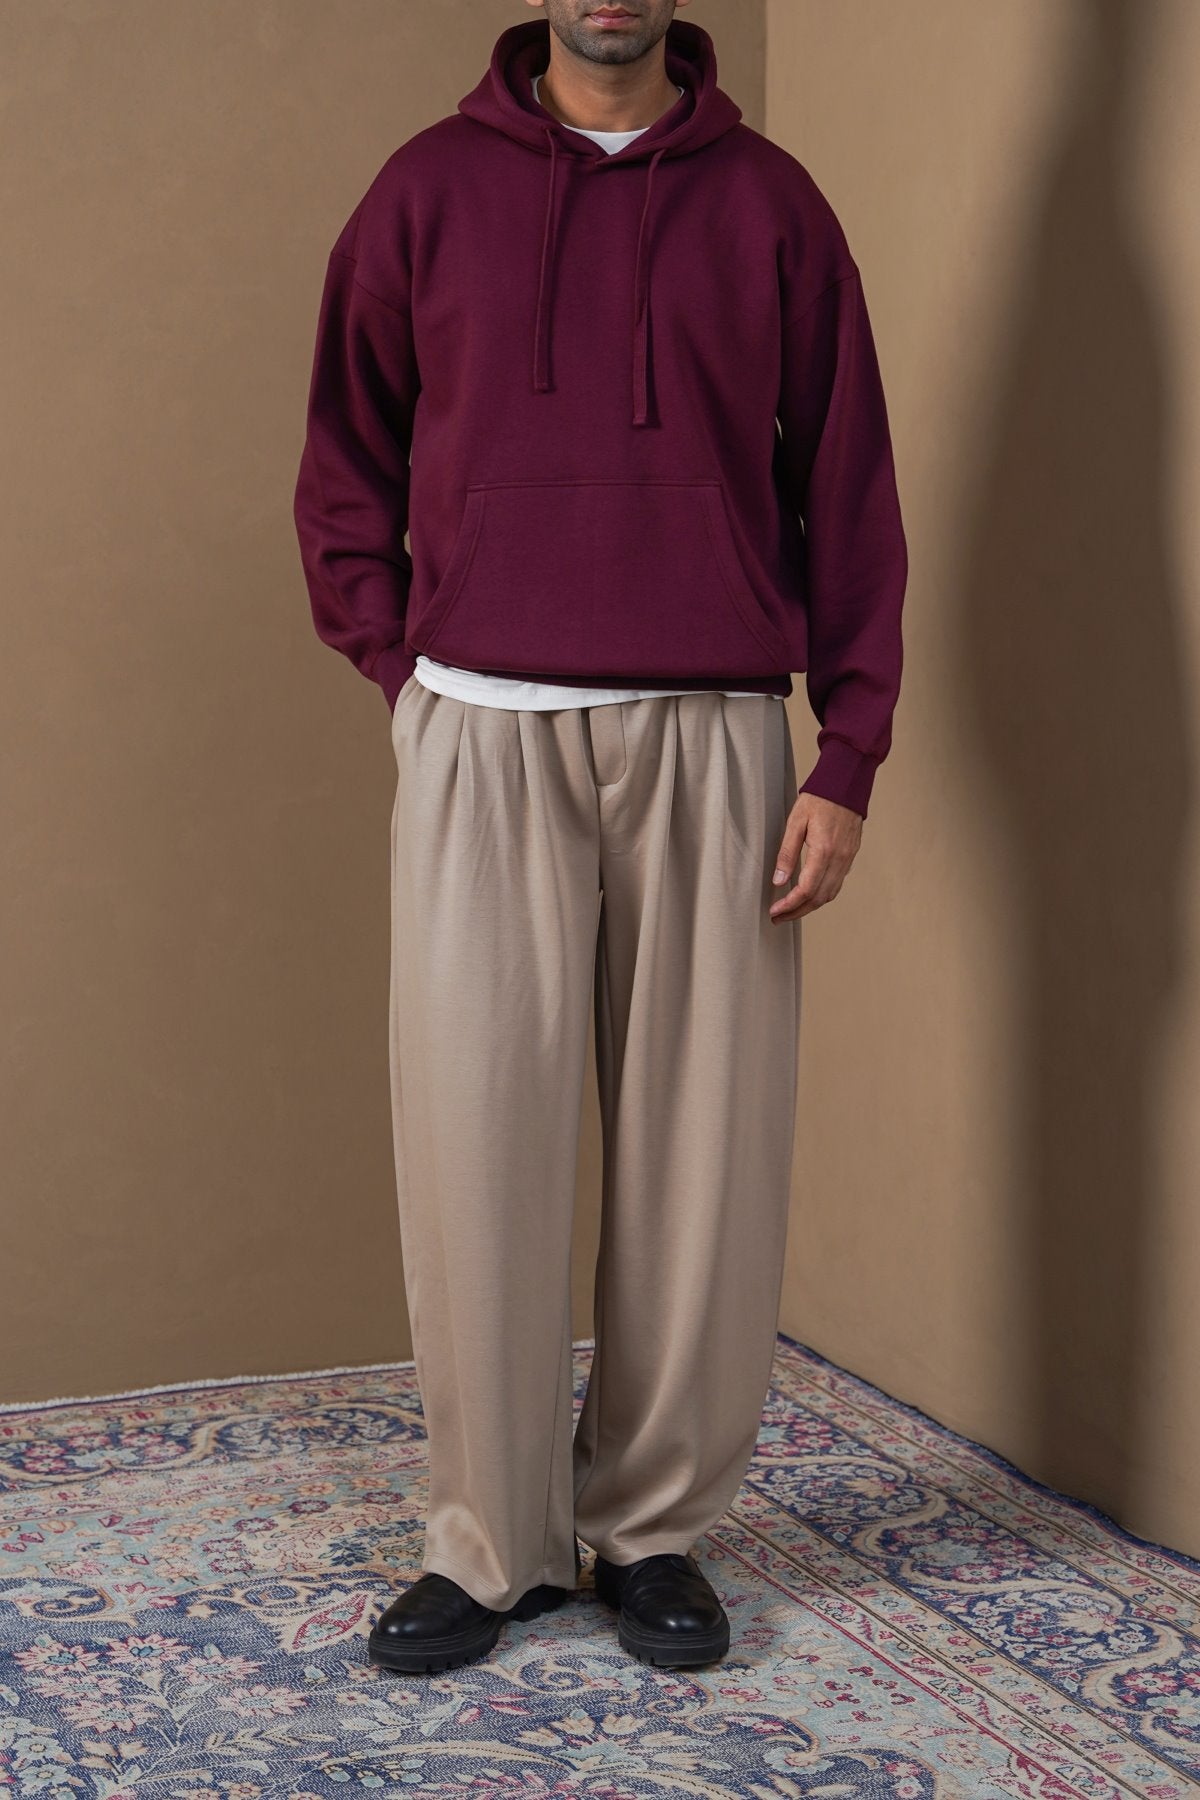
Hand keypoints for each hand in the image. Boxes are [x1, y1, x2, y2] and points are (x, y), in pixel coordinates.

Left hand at [768, 792, 863, 920]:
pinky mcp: (851, 856)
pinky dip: (822, 895)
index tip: (774, 911)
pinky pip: (837, 883)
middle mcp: (839, 859)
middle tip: (778, 917)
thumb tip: (778, 880)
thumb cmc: (819, 798)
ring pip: (830, 894)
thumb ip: (787, 853)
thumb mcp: (795, 822)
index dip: (789, 905)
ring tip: (791, 910)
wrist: (846, 784)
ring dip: (810, 906)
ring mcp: (847, 859)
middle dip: (797, 912)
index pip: (805, 890)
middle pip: (818, 898)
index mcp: (824, 851)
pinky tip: (809, 894)